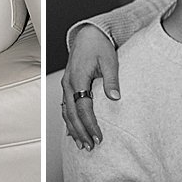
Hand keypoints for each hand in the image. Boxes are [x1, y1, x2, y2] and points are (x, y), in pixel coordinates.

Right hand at [62, 25, 119, 149]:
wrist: (88, 34)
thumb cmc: (99, 46)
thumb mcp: (110, 60)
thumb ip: (111, 80)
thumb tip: (115, 97)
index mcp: (78, 78)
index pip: (83, 108)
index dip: (90, 125)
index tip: (98, 137)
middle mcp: (69, 84)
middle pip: (72, 114)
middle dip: (80, 132)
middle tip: (90, 147)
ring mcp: (66, 85)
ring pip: (66, 113)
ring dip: (73, 129)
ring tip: (81, 144)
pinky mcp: (68, 86)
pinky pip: (66, 107)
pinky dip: (69, 121)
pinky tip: (73, 132)